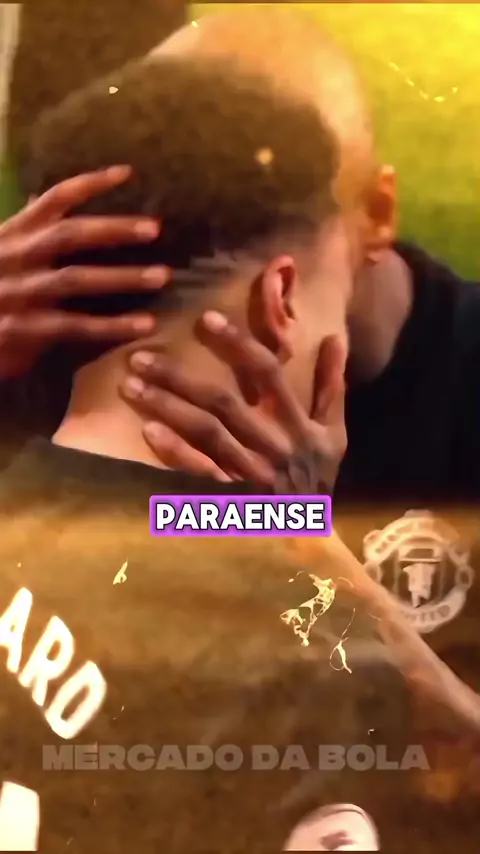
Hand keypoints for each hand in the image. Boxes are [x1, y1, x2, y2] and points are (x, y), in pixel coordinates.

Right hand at [0, 166, 168, 377]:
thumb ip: (22, 229)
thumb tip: (38, 201)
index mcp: (12, 233)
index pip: (53, 198)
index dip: (90, 183)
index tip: (127, 173)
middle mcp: (16, 256)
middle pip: (71, 234)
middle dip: (115, 229)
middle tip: (156, 228)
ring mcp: (20, 292)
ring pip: (77, 279)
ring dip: (123, 277)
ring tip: (162, 276)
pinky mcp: (24, 329)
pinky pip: (77, 326)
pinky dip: (113, 325)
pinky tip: (144, 325)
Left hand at [122, 312, 346, 492]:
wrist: (312, 543)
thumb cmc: (317, 481)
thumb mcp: (334, 434)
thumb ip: (331, 386)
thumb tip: (332, 338)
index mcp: (299, 426)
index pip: (268, 373)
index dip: (238, 344)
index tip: (205, 318)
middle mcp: (275, 446)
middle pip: (224, 402)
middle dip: (180, 376)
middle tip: (140, 356)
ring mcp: (252, 475)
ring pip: (206, 433)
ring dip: (167, 406)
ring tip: (130, 385)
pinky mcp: (232, 501)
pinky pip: (200, 473)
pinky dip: (175, 452)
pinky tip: (148, 431)